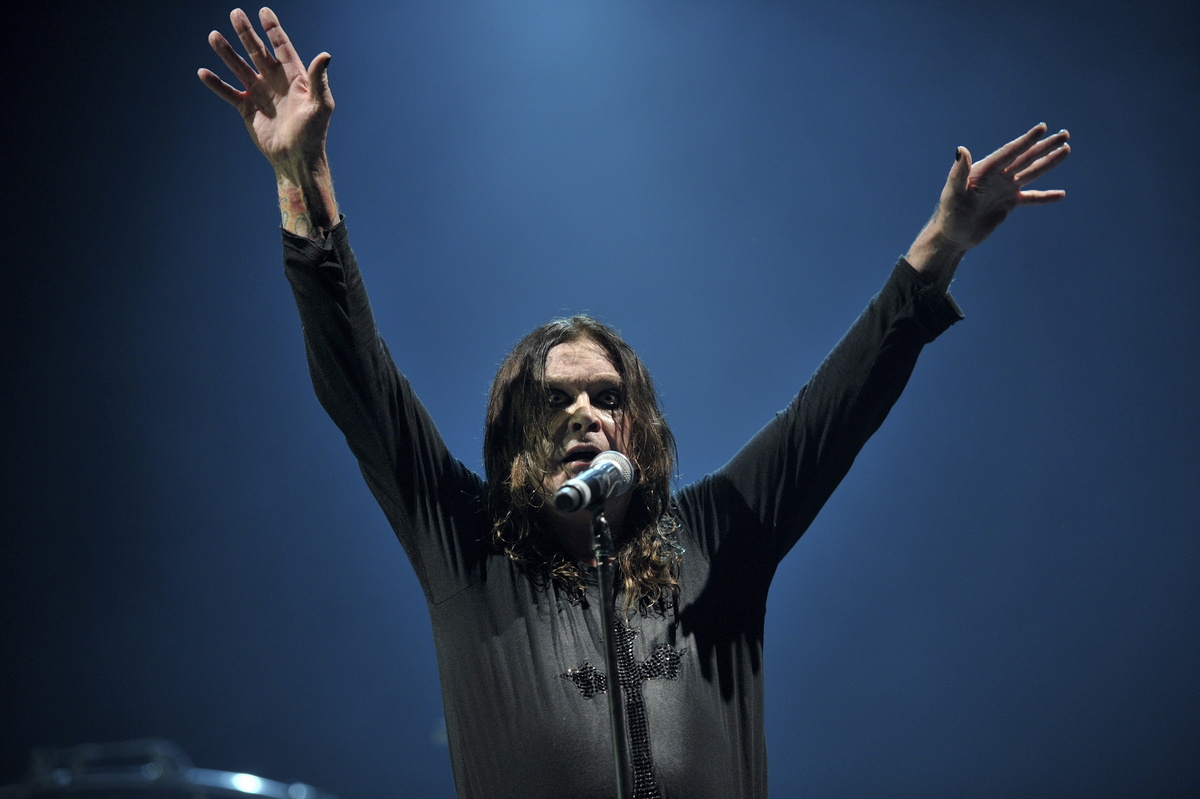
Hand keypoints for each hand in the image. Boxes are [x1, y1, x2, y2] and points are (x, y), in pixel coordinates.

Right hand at [198, 7, 332, 174]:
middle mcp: (274, 81)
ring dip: (226, 52)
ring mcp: (259, 93)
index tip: (264, 12)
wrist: (296, 158)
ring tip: (213, 36)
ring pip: (239, 67)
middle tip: (235, 13)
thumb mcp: (320, 105)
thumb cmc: (313, 133)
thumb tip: (325, 55)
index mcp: (293, 77)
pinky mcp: (247, 108)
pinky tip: (203, 72)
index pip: (282, 47)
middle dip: (246, 33)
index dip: (273, 30)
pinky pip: (228, 92)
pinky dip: (216, 84)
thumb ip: (319, 80)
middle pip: (257, 51)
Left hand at [907, 123, 1070, 289]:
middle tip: (1064, 134)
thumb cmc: (949, 214)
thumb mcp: (952, 193)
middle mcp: (997, 176)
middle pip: (1026, 158)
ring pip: (1031, 172)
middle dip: (1045, 146)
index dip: (1026, 141)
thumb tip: (961, 150)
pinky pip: (1031, 198)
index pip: (1009, 153)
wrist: (952, 236)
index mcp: (985, 170)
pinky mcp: (1008, 204)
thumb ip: (958, 172)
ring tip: (1066, 149)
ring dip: (1049, 162)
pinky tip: (1061, 195)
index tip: (1042, 128)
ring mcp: (1004, 189)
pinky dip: (1045, 197)